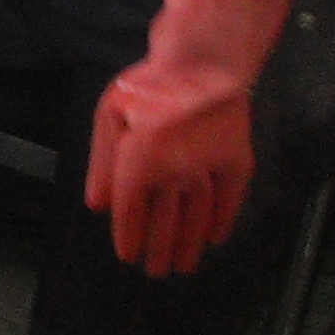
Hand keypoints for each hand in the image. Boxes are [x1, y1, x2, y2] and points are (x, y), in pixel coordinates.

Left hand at [86, 60, 251, 278]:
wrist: (204, 61)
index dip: (128, 237)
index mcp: (141, 162)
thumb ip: (102, 163)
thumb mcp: (110, 114)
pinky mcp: (237, 161)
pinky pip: (230, 199)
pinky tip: (216, 237)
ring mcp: (209, 169)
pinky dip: (224, 220)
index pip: (132, 212)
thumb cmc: (150, 84)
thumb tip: (98, 206)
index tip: (127, 256)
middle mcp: (176, 173)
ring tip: (184, 266)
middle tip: (156, 272)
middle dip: (158, 250)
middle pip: (166, 222)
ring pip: (198, 217)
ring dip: (189, 244)